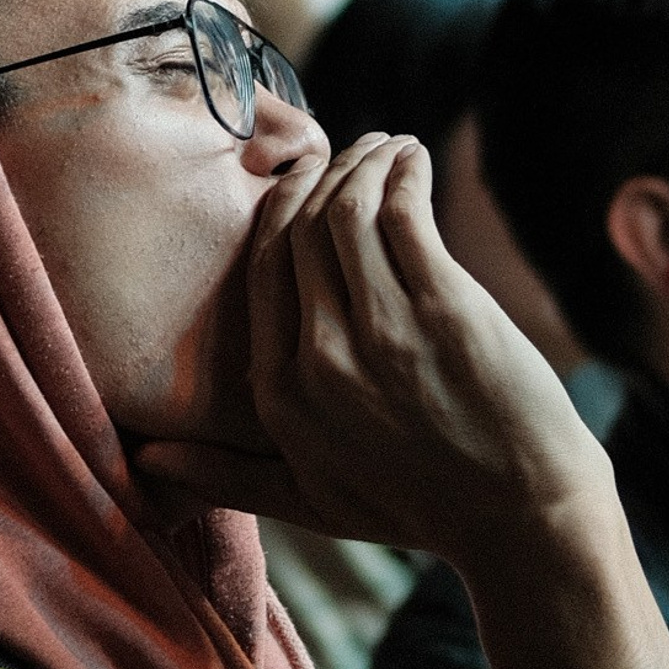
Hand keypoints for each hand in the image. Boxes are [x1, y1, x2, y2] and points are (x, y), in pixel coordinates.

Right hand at [135, 133, 606, 553]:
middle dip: (323, 174)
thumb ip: (227, 477)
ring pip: (349, 209)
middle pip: (302, 230)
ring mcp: (383, 332)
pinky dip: (404, 171)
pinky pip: (403, 211)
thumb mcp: (312, 504)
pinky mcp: (444, 309)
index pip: (262, 269)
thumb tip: (145, 462)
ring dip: (366, 161)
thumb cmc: (423, 508)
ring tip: (389, 147)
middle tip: (350, 153)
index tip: (303, 183)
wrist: (523, 521)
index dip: (280, 211)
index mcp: (281, 396)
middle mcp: (319, 360)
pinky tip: (414, 158)